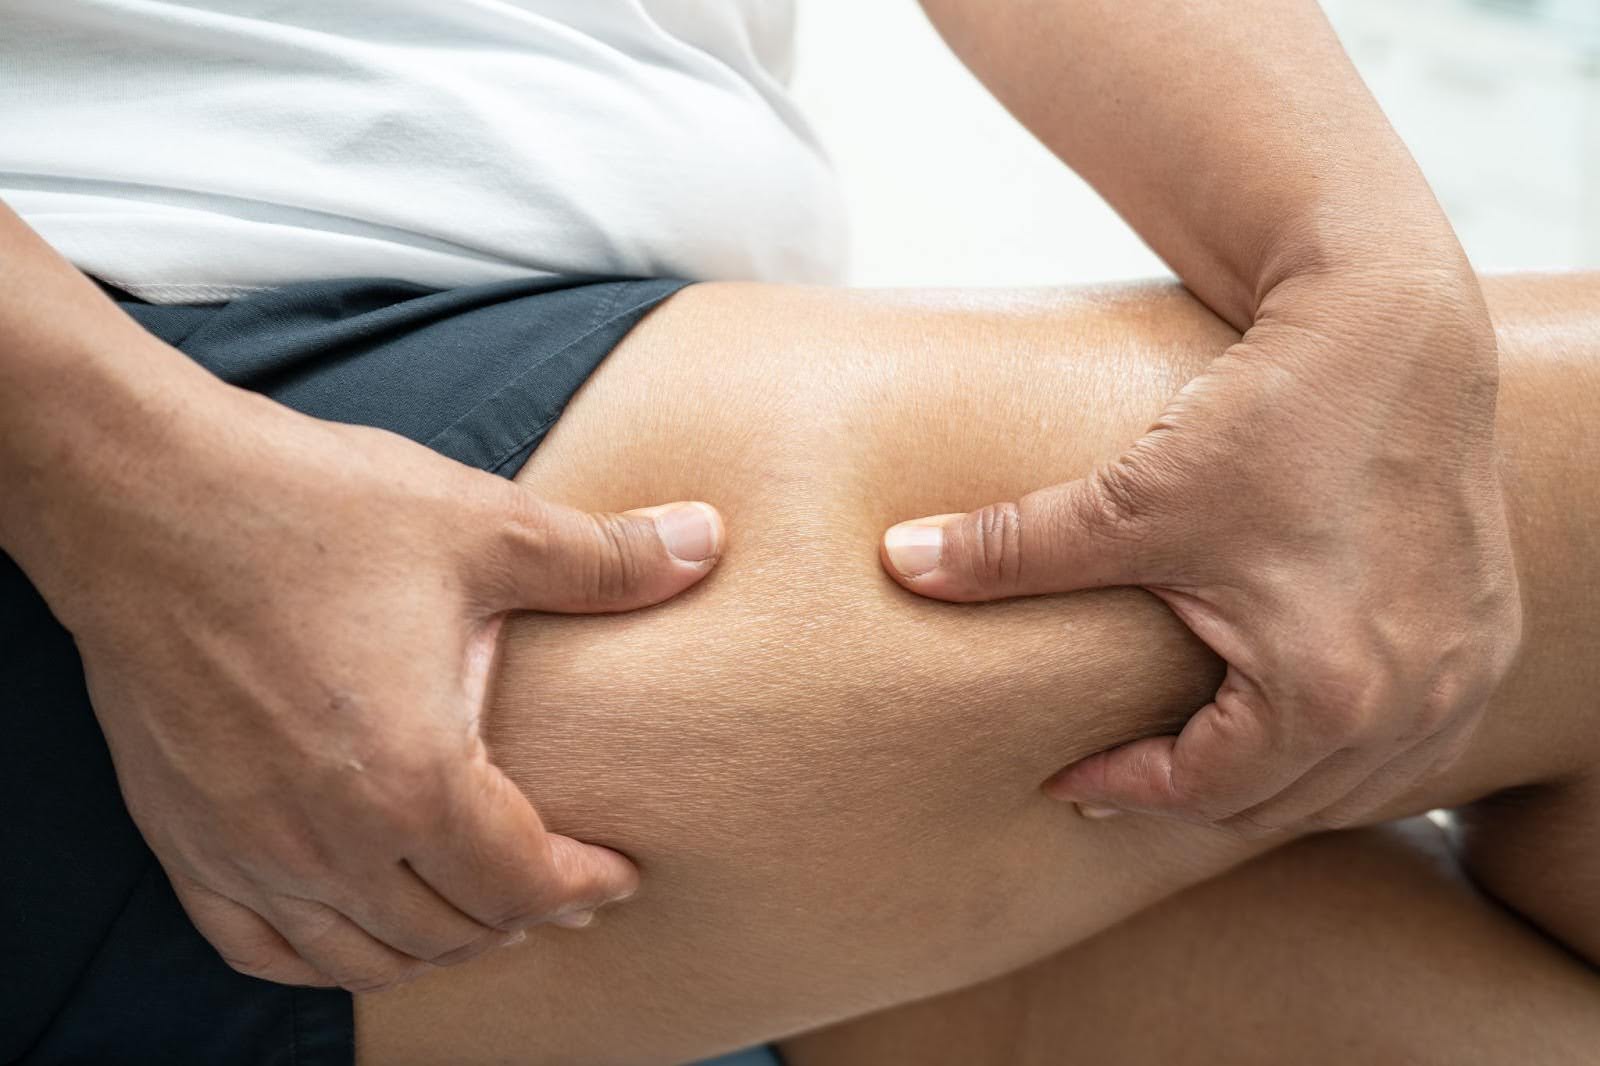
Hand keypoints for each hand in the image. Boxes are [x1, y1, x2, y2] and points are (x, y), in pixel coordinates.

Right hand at [25, 375, 723, 990]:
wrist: (143, 494)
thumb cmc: (311, 509)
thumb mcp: (482, 527)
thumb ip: (605, 558)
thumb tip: (709, 542)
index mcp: (412, 779)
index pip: (521, 884)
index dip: (584, 889)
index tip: (617, 874)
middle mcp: (326, 841)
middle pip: (449, 933)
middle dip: (522, 917)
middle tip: (563, 887)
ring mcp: (245, 849)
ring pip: (359, 956)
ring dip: (435, 944)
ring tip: (478, 908)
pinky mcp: (183, 835)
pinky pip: (256, 944)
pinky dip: (322, 952)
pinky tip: (352, 925)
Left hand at [879, 268, 1520, 833]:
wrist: (1392, 333)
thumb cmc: (1269, 417)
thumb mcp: (1130, 500)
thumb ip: (1009, 549)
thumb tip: (899, 562)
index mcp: (1323, 694)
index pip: (1201, 791)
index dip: (1119, 790)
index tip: (1065, 777)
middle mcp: (1409, 705)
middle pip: (1276, 803)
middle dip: (1188, 798)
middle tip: (1115, 779)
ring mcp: (1460, 675)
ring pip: (1351, 785)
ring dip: (1269, 783)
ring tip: (1193, 758)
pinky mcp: (1485, 636)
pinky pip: (1411, 740)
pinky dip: (1344, 750)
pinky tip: (1291, 722)